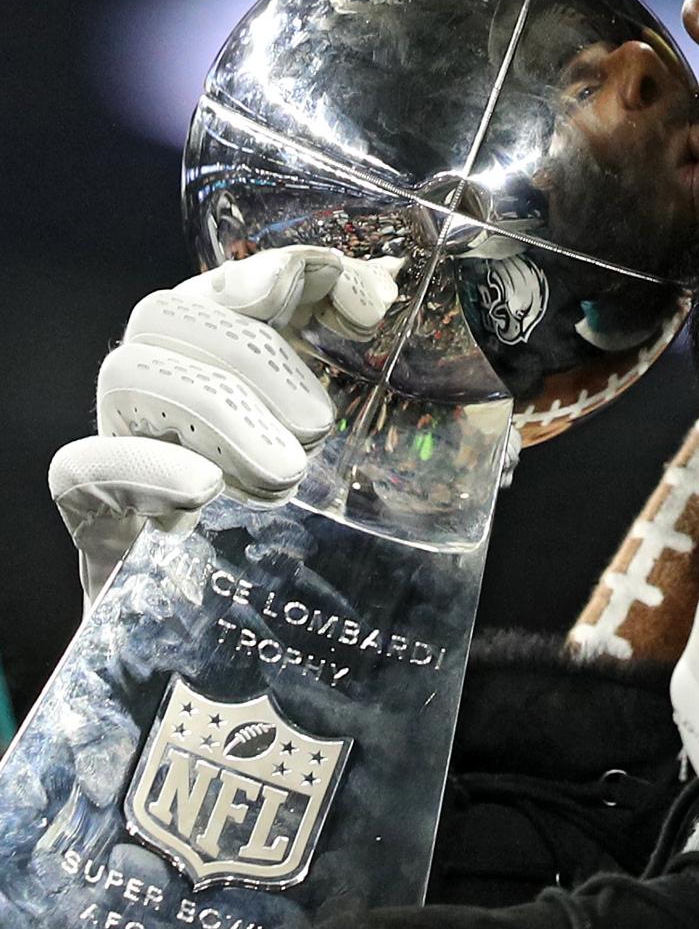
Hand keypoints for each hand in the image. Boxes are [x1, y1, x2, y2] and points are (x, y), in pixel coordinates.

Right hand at [49, 246, 398, 608]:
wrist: (235, 654)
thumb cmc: (302, 549)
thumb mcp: (353, 464)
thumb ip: (367, 385)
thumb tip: (385, 293)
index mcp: (221, 370)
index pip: (230, 285)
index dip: (287, 274)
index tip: (368, 304)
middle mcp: (160, 397)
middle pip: (168, 316)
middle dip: (255, 352)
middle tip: (319, 426)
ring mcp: (121, 452)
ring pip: (130, 374)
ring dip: (219, 410)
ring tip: (284, 475)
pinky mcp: (95, 520)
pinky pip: (83, 467)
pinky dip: (144, 466)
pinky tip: (202, 491)